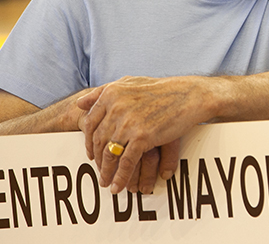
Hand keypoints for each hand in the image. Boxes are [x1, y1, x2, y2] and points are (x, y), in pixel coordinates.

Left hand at [77, 75, 211, 193]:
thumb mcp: (129, 83)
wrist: (188, 96)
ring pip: (110, 153)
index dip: (89, 140)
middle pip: (99, 140)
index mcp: (111, 94)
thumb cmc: (161, 90)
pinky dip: (121, 176)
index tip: (91, 152)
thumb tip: (80, 103)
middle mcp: (116, 107)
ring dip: (106, 171)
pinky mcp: (142, 136)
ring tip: (106, 182)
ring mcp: (128, 122)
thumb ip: (103, 92)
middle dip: (97, 159)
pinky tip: (118, 186)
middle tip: (99, 171)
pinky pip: (126, 162)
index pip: (90, 122)